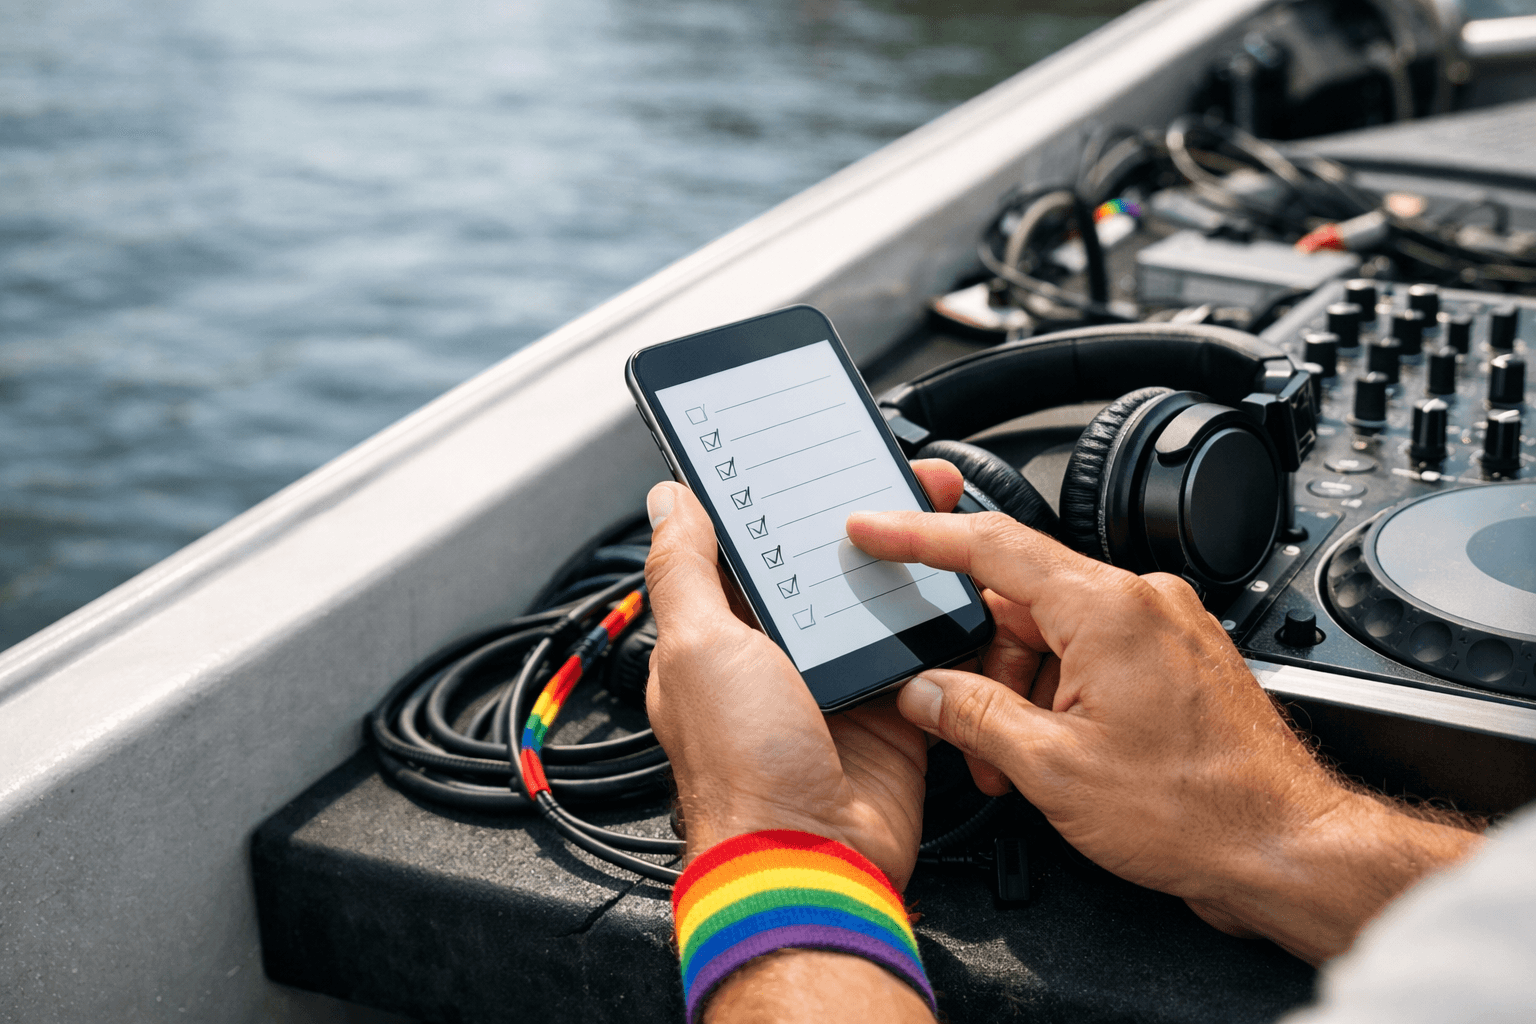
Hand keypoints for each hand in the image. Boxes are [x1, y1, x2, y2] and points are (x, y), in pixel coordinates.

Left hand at [642, 460, 963, 889]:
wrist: (813, 856)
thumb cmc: (740, 767)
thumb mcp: (698, 647)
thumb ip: (684, 570)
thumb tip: (669, 502)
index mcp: (720, 635)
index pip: (747, 547)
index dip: (777, 500)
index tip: (808, 458)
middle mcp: (777, 655)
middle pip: (822, 565)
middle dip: (859, 517)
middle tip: (894, 474)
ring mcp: (836, 679)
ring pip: (876, 598)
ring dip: (905, 559)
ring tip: (934, 513)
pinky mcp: (890, 706)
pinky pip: (920, 648)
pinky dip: (939, 620)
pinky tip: (954, 582)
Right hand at [845, 508, 1483, 963]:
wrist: (1285, 848)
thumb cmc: (1197, 810)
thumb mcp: (1052, 768)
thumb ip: (973, 716)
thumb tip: (926, 691)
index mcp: (1107, 607)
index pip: (989, 545)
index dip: (917, 533)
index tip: (874, 528)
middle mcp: (1141, 601)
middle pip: (1019, 602)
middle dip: (978, 664)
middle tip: (955, 723)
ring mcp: (1165, 628)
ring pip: (1054, 634)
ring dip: (1018, 691)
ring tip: (1016, 764)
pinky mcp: (1177, 659)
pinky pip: (1094, 654)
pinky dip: (1059, 695)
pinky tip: (1055, 752)